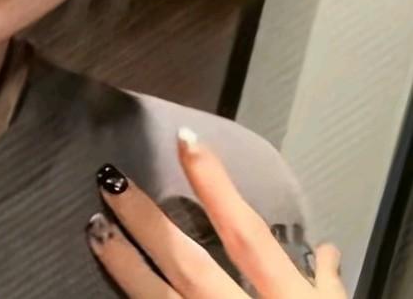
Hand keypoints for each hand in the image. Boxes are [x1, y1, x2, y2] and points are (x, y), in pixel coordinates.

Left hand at [85, 128, 346, 297]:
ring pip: (158, 298)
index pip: (245, 232)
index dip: (215, 184)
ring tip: (96, 227)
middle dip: (147, 221)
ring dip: (124, 263)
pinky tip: (106, 285)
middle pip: (187, 262)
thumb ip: (325, 285)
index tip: (185, 139)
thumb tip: (325, 251)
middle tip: (110, 180)